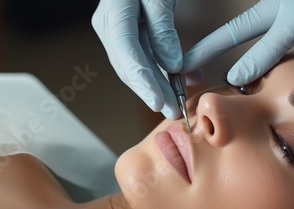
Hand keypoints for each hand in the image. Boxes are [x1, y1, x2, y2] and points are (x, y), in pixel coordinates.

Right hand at [92, 0, 182, 118]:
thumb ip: (163, 29)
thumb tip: (172, 67)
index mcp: (114, 12)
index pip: (127, 53)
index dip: (144, 80)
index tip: (160, 102)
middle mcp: (109, 24)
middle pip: (129, 65)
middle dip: (152, 90)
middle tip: (174, 110)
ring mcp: (116, 30)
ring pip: (136, 66)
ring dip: (159, 84)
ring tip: (180, 100)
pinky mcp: (127, 33)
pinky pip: (143, 57)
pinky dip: (163, 70)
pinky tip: (184, 79)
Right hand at [182, 0, 293, 85]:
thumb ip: (266, 50)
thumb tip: (236, 77)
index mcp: (263, 13)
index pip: (224, 37)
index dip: (202, 52)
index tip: (182, 67)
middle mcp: (269, 18)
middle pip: (232, 40)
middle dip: (211, 58)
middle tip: (191, 78)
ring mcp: (284, 25)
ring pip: (253, 49)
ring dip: (237, 65)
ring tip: (219, 83)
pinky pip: (273, 53)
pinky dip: (263, 66)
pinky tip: (259, 76)